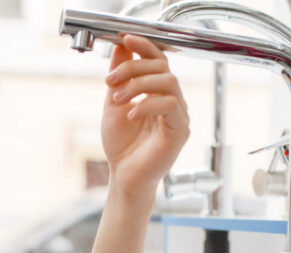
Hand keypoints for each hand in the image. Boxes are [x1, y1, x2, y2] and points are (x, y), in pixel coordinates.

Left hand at [101, 35, 189, 196]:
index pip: (158, 60)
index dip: (144, 46)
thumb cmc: (122, 145)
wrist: (124, 175)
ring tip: (118, 99)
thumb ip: (119, 77)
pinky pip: (169, 105)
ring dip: (138, 85)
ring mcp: (178, 115)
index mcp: (157, 92)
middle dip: (133, 68)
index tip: (125, 39)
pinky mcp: (180, 130)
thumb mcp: (114, 103)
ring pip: (168, 82)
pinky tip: (130, 114)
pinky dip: (147, 105)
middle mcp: (172, 100)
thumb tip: (120, 48)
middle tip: (110, 80)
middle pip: (163, 67)